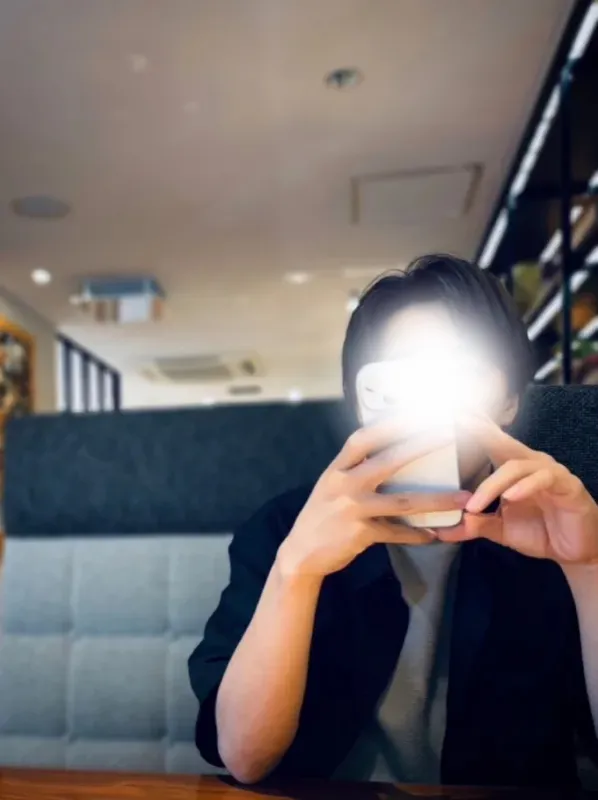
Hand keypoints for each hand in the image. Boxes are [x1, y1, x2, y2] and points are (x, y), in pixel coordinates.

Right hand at [276, 421, 469, 580]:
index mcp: (336, 469)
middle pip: (388, 461)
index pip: (363, 438)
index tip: (414, 411)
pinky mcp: (360, 535)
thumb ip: (353, 470)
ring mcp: (352, 510)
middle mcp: (343, 484)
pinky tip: (435, 534)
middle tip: (448, 434)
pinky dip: (417, 535)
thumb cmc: (322, 515)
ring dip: (435, 500)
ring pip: (402, 502)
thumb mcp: (330, 486)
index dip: (388, 424)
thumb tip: (387, 452)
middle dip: (420, 445)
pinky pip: (397, 533)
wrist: (300, 554)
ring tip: (462, 497)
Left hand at [438, 415, 597, 565]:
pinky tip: (511, 496)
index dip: (474, 427)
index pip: (491, 443)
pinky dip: (524, 487)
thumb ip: (475, 526)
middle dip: (481, 430)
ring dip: (492, 485)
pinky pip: (544, 479)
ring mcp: (549, 471)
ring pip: (516, 466)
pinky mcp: (567, 485)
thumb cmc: (540, 531)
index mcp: (513, 468)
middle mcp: (530, 463)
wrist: (576, 551)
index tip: (454, 412)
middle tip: (460, 420)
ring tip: (474, 506)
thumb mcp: (501, 530)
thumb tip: (443, 529)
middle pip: (502, 441)